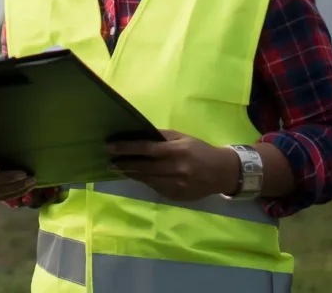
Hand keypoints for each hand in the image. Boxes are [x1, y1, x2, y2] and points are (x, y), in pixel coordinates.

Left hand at [106, 129, 240, 201]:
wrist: (221, 172)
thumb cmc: (199, 150)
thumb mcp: (182, 137)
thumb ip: (162, 137)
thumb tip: (140, 135)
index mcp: (176, 151)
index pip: (146, 149)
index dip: (126, 148)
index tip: (110, 146)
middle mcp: (175, 169)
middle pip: (143, 167)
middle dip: (124, 164)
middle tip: (110, 161)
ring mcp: (175, 185)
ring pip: (147, 180)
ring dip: (131, 174)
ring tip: (119, 169)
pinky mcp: (176, 196)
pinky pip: (156, 188)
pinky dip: (145, 181)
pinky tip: (138, 176)